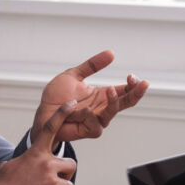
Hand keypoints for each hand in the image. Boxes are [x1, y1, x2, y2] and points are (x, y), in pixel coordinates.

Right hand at [0, 101, 78, 184]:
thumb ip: (26, 161)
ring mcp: (53, 182)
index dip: (62, 114)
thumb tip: (27, 163)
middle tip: (52, 183)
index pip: (51, 128)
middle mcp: (47, 165)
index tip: (72, 103)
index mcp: (36, 154)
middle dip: (64, 174)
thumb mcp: (11, 166)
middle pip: (71, 165)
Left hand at [32, 51, 149, 142]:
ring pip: (112, 114)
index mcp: (102, 95)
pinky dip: (91, 117)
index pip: (124, 91)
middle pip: (126, 102)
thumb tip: (111, 53)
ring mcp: (96, 120)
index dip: (132, 85)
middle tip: (142, 84)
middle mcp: (102, 108)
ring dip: (114, 103)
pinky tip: (86, 109)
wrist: (43, 112)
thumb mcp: (75, 75)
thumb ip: (92, 65)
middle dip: (135, 93)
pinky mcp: (87, 130)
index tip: (132, 76)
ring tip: (111, 92)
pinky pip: (96, 126)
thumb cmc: (57, 96)